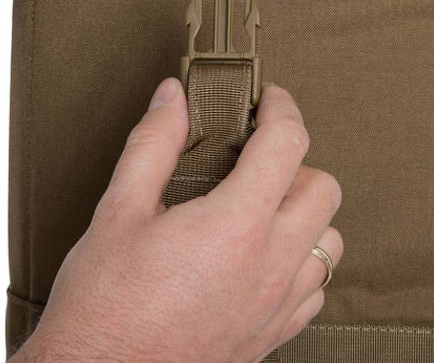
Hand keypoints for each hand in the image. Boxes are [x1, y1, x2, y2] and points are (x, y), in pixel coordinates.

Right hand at [12, 80, 342, 362]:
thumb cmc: (103, 306)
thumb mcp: (118, 212)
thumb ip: (153, 145)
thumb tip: (172, 97)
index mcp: (235, 226)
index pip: (288, 143)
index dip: (281, 107)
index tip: (266, 98)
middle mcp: (270, 266)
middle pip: (325, 188)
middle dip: (296, 160)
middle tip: (256, 156)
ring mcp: (277, 307)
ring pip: (330, 241)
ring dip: (305, 212)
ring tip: (261, 205)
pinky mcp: (273, 337)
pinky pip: (316, 288)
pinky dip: (302, 260)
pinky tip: (263, 256)